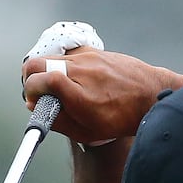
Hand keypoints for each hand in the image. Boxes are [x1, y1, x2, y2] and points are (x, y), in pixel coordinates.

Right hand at [21, 22, 182, 142]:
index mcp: (79, 96)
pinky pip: (67, 55)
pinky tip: (76, 80)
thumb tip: (34, 106)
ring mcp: (87, 57)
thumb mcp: (87, 132)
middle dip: (30, 80)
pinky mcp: (93, 51)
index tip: (35, 101)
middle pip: (35, 64)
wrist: (151, 95)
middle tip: (39, 93)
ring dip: (46, 72)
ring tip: (60, 89)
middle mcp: (81, 72)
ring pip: (49, 58)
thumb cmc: (122, 118)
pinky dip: (64, 66)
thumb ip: (57, 120)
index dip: (31, 92)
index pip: (38, 81)